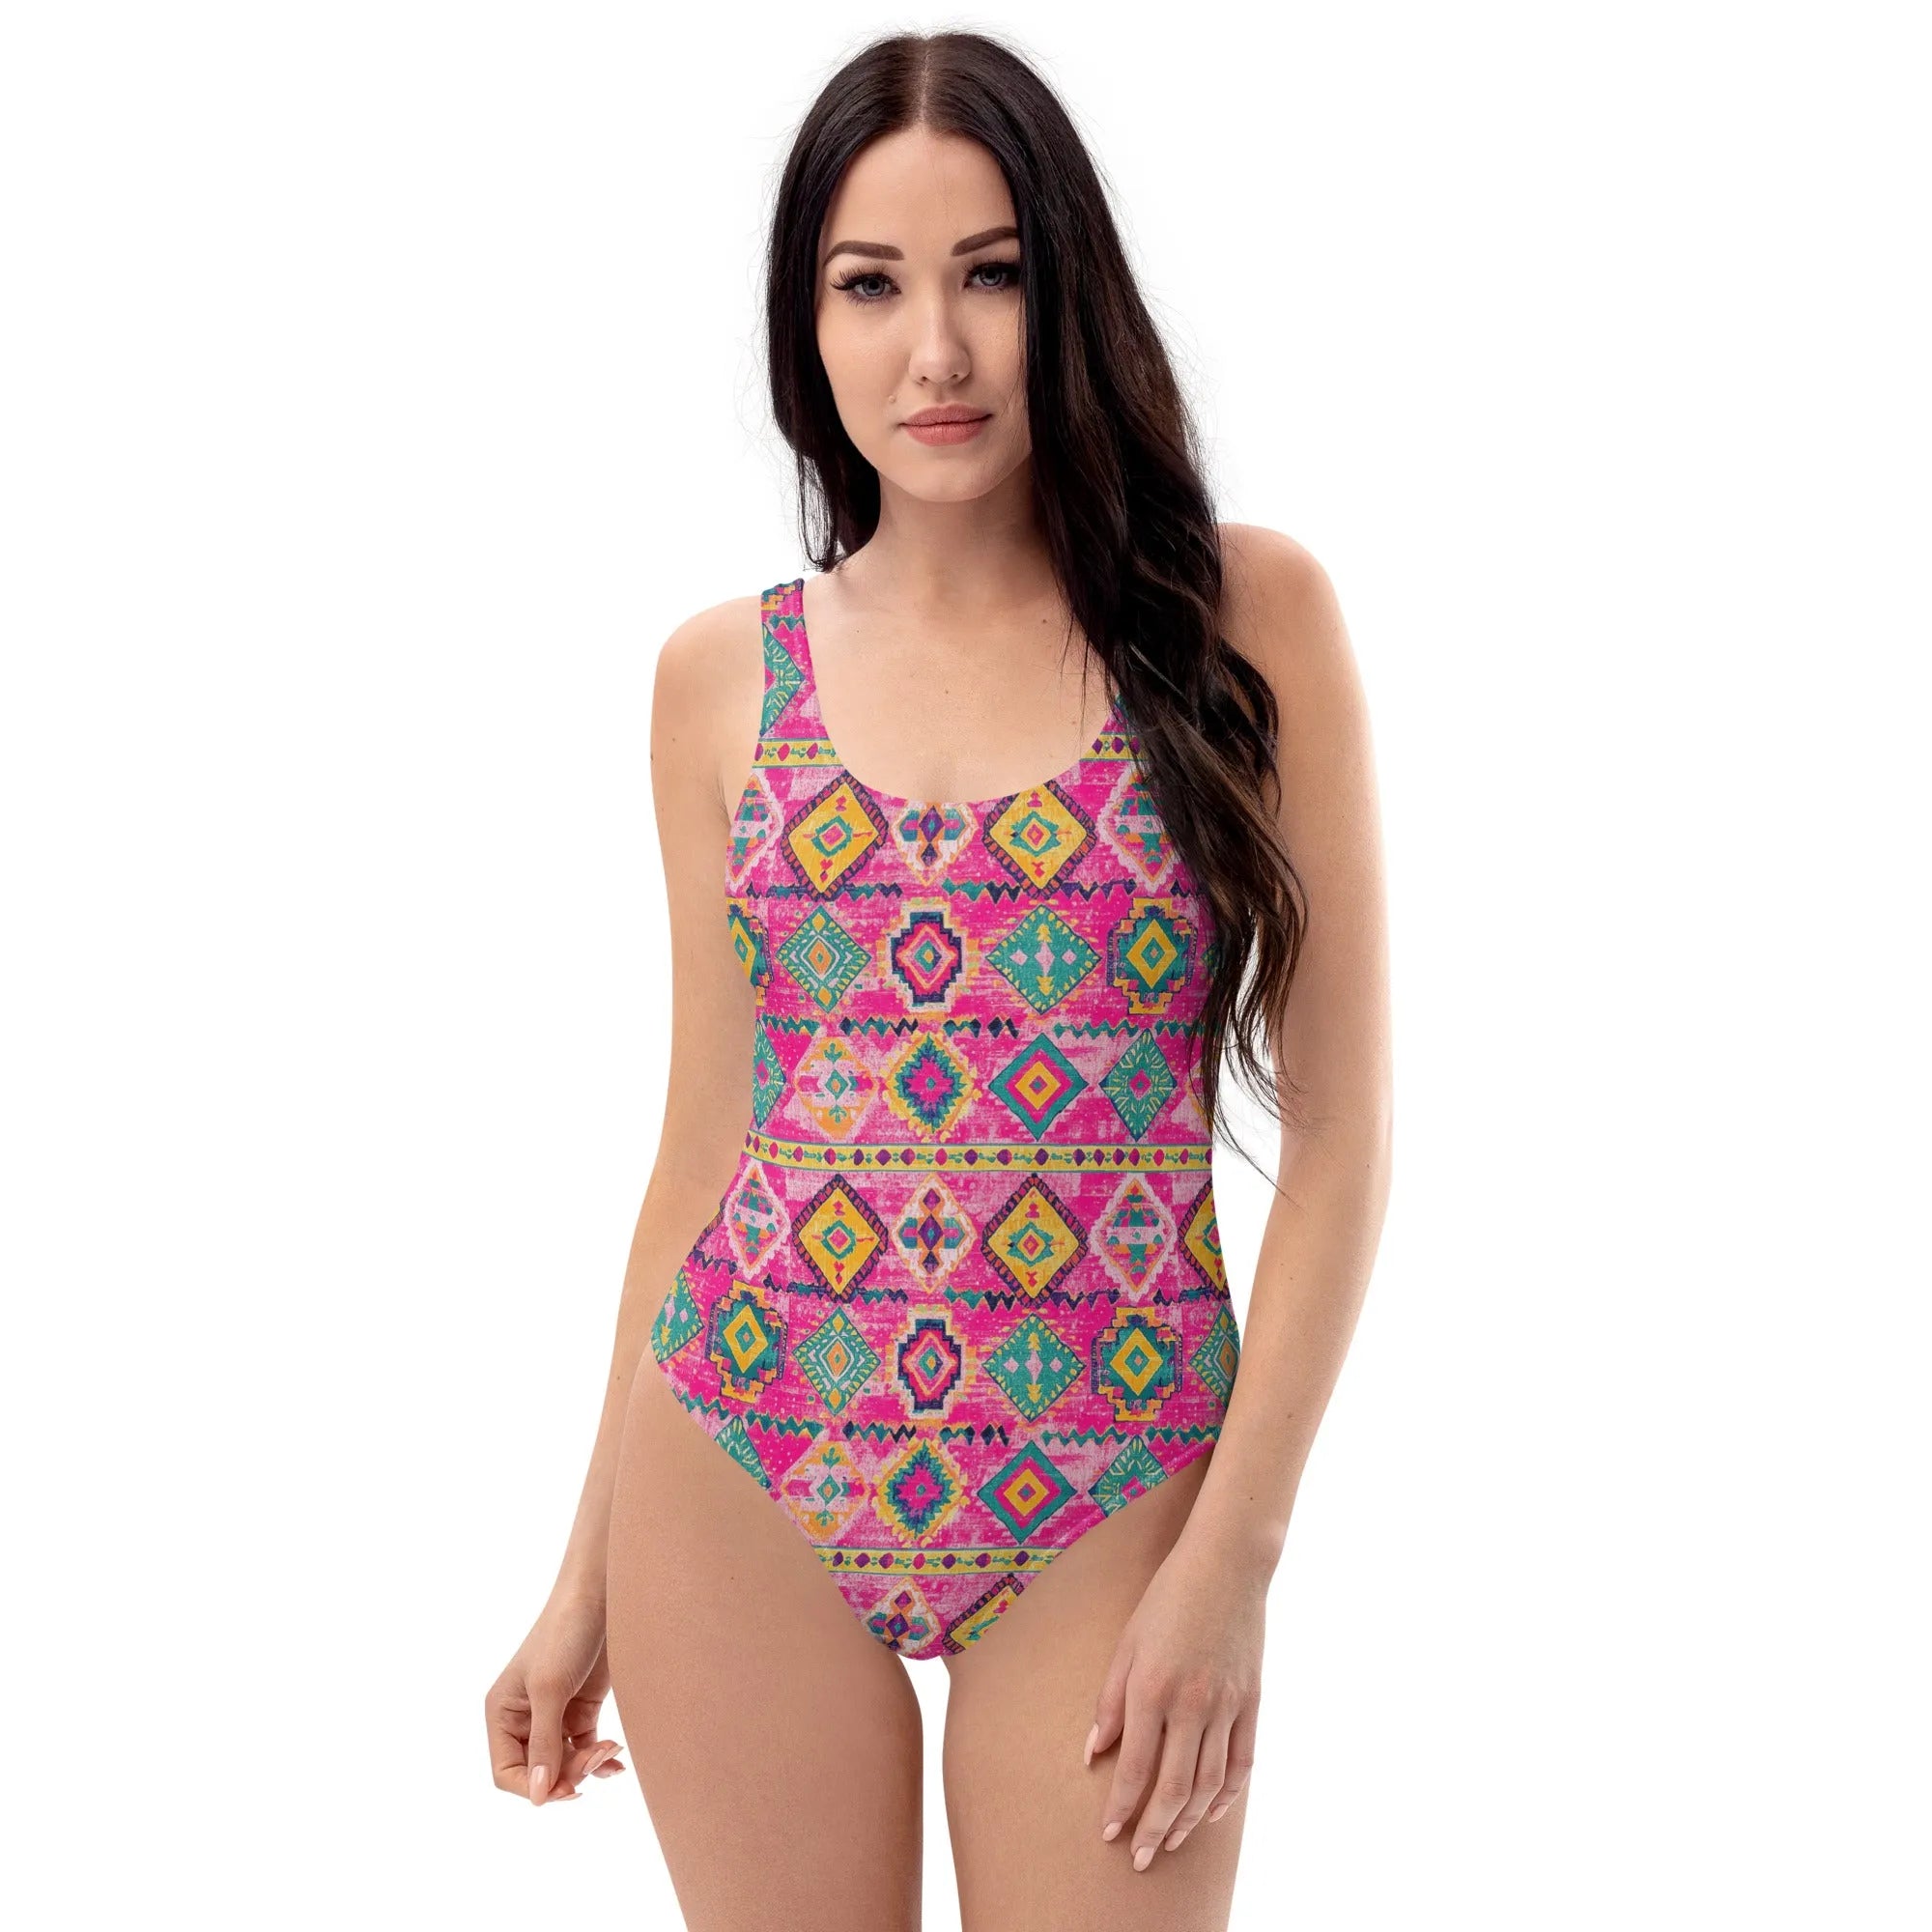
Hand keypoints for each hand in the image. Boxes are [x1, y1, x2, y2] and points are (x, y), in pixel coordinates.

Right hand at [485, 1593, 629, 1804]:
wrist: (600, 1596)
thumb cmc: (564, 1633)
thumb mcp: (550, 1689)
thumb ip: (544, 1744)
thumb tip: (539, 1797)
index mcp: (502, 1713)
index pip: (506, 1771)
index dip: (532, 1787)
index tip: (566, 1788)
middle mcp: (524, 1718)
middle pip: (539, 1771)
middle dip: (567, 1773)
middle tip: (595, 1758)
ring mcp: (554, 1715)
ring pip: (565, 1763)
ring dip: (586, 1765)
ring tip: (610, 1749)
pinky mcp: (581, 1709)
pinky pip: (585, 1748)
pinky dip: (599, 1758)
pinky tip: (615, 1759)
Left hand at [1083, 1535, 1264, 1867]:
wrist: (1226, 1566)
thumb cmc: (1167, 1598)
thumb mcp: (1126, 1642)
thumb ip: (1109, 1700)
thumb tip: (1093, 1752)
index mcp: (1151, 1686)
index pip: (1133, 1767)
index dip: (1121, 1807)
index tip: (1109, 1834)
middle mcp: (1191, 1703)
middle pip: (1173, 1787)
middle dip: (1154, 1830)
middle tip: (1141, 1859)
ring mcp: (1227, 1705)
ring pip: (1209, 1784)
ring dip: (1188, 1821)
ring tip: (1170, 1842)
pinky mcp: (1252, 1703)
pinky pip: (1242, 1763)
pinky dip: (1227, 1796)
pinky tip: (1210, 1814)